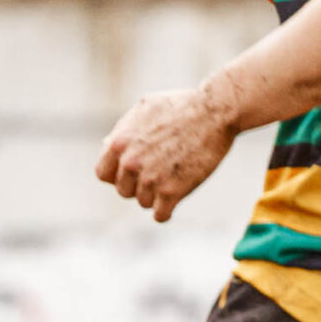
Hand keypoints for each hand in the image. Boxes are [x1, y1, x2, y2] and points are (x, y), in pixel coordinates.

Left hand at [96, 84, 235, 223]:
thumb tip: (107, 145)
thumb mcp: (144, 109)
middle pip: (124, 191)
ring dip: (157, 194)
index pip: (103, 174)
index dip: (117, 175)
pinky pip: (160, 215)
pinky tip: (176, 197)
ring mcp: (150, 179)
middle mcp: (130, 163)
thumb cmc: (182, 105)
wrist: (217, 109)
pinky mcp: (171, 191)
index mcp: (119, 144)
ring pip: (144, 202)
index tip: (133, 172)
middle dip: (139, 184)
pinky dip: (167, 210)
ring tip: (176, 174)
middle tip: (161, 170)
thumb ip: (124, 130)